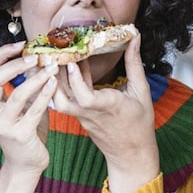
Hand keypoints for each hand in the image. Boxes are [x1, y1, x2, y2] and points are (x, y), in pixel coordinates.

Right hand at [0, 41, 57, 175]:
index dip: (2, 53)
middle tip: (35, 56)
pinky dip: (44, 94)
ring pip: (16, 95)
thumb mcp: (23, 106)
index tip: (22, 44)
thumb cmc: (27, 131)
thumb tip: (38, 60)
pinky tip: (54, 83)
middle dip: (15, 64)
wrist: (26, 165)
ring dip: (35, 78)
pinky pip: (33, 110)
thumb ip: (26, 86)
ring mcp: (3, 125)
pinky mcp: (19, 135)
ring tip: (51, 67)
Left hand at [53, 34, 159, 192]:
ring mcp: (81, 117)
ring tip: (54, 58)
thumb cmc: (139, 123)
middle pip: (62, 101)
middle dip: (53, 78)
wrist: (131, 154)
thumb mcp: (142, 91)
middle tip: (51, 53)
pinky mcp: (78, 118)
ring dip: (53, 81)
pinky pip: (64, 101)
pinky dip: (61, 85)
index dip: (76, 80)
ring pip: (58, 102)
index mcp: (108, 107)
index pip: (86, 97)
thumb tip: (134, 38)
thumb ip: (135, 64)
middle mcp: (90, 113)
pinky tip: (65, 67)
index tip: (72, 63)